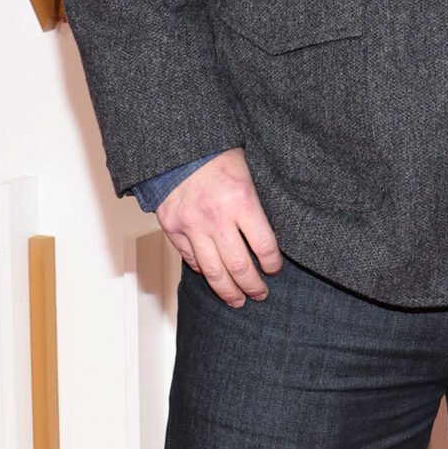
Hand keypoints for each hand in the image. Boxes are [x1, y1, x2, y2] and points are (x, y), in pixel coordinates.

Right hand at [156, 147, 281, 306]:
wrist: (177, 147)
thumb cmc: (218, 156)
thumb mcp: (248, 175)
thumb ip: (256, 208)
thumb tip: (267, 243)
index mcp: (241, 200)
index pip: (265, 247)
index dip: (273, 264)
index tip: (274, 270)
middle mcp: (216, 216)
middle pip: (239, 266)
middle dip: (253, 286)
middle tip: (260, 294)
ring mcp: (191, 225)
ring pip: (213, 271)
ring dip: (228, 291)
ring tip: (238, 300)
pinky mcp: (172, 228)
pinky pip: (191, 259)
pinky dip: (204, 271)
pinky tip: (214, 277)